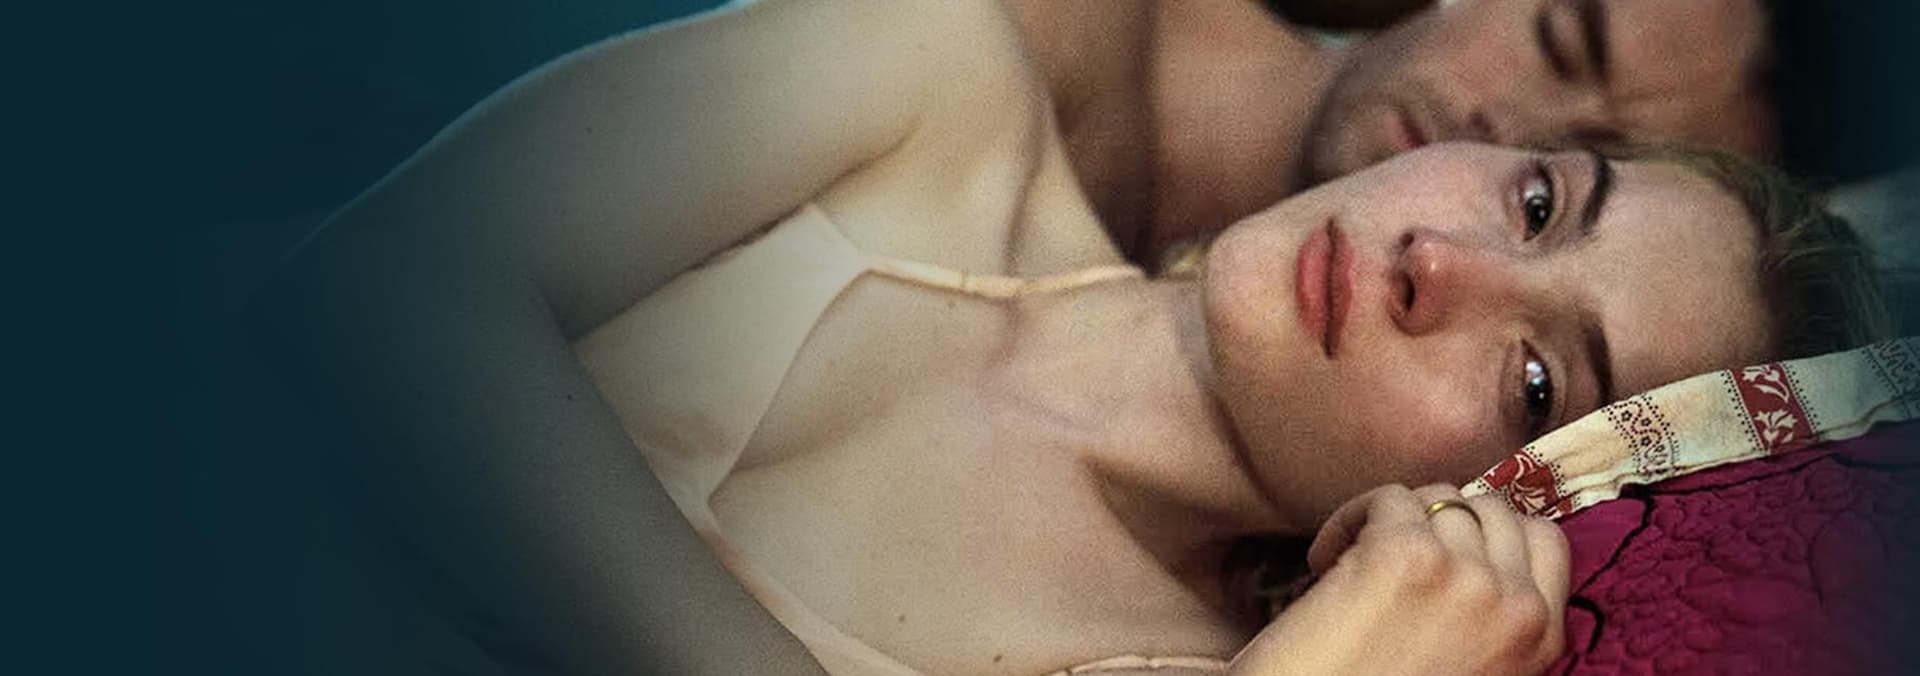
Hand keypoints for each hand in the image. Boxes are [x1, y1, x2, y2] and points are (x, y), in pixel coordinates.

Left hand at [1228, 484, 1569, 675]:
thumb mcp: (1470, 665)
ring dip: (1390, 520)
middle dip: (1440, 521)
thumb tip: (1482, 553)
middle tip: (1392, 558)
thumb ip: (1491, 617)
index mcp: (1540, 639)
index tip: (1443, 548)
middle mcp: (1514, 605)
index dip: (1490, 531)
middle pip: (1491, 508)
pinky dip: (1348, 520)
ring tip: (1352, 565)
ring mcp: (1463, 575)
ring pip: (1437, 497)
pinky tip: (1324, 563)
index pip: (1544, 540)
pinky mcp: (1401, 554)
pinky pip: (1386, 497)